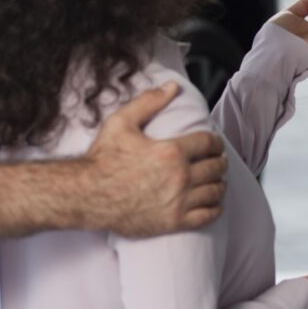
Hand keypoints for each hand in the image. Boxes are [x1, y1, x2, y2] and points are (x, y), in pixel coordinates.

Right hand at [84, 82, 228, 237]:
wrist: (88, 195)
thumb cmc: (103, 159)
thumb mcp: (122, 122)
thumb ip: (149, 102)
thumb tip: (172, 87)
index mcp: (171, 151)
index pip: (209, 143)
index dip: (216, 141)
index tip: (215, 143)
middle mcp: (179, 176)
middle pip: (215, 167)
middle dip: (219, 161)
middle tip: (217, 160)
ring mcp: (178, 201)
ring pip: (214, 191)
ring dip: (219, 184)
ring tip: (215, 180)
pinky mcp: (173, 221)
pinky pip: (206, 216)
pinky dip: (215, 208)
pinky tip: (213, 203)